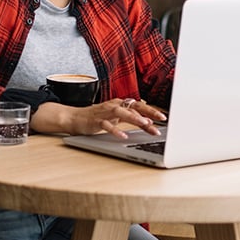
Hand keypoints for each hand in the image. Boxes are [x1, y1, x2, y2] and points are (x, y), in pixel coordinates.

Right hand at [34, 98, 166, 138]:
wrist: (74, 118)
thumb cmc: (97, 118)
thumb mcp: (116, 117)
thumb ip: (131, 118)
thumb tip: (149, 122)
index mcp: (120, 104)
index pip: (139, 105)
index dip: (152, 110)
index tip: (164, 117)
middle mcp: (114, 105)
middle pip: (134, 107)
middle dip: (148, 112)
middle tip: (161, 120)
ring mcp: (105, 112)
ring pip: (122, 112)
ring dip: (134, 118)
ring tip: (145, 124)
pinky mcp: (96, 121)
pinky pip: (107, 125)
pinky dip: (115, 130)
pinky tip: (123, 136)